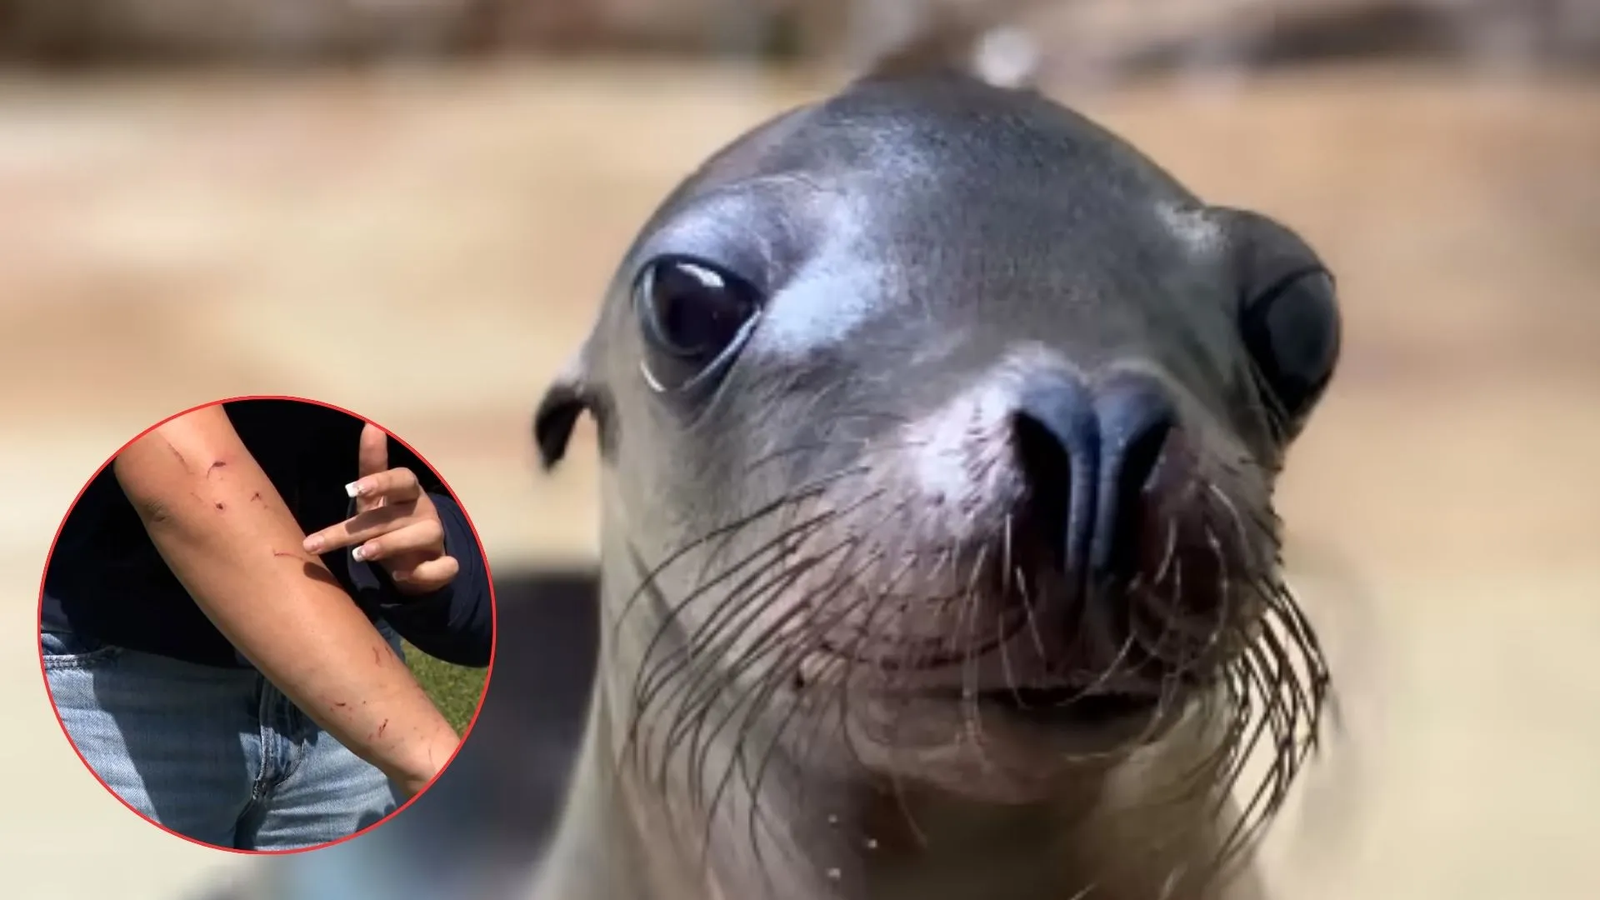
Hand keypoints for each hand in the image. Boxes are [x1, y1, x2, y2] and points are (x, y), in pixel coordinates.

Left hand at [302, 423, 459, 594]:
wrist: (417, 559)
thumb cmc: (391, 520)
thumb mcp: (376, 496)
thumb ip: (372, 465)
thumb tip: (371, 424)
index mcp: (409, 493)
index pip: (403, 479)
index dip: (381, 482)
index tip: (351, 490)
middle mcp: (425, 513)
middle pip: (394, 516)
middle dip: (357, 529)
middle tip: (321, 541)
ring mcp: (436, 540)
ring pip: (424, 536)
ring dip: (392, 544)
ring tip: (361, 554)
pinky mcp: (443, 566)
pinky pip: (443, 567)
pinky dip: (424, 573)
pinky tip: (400, 577)